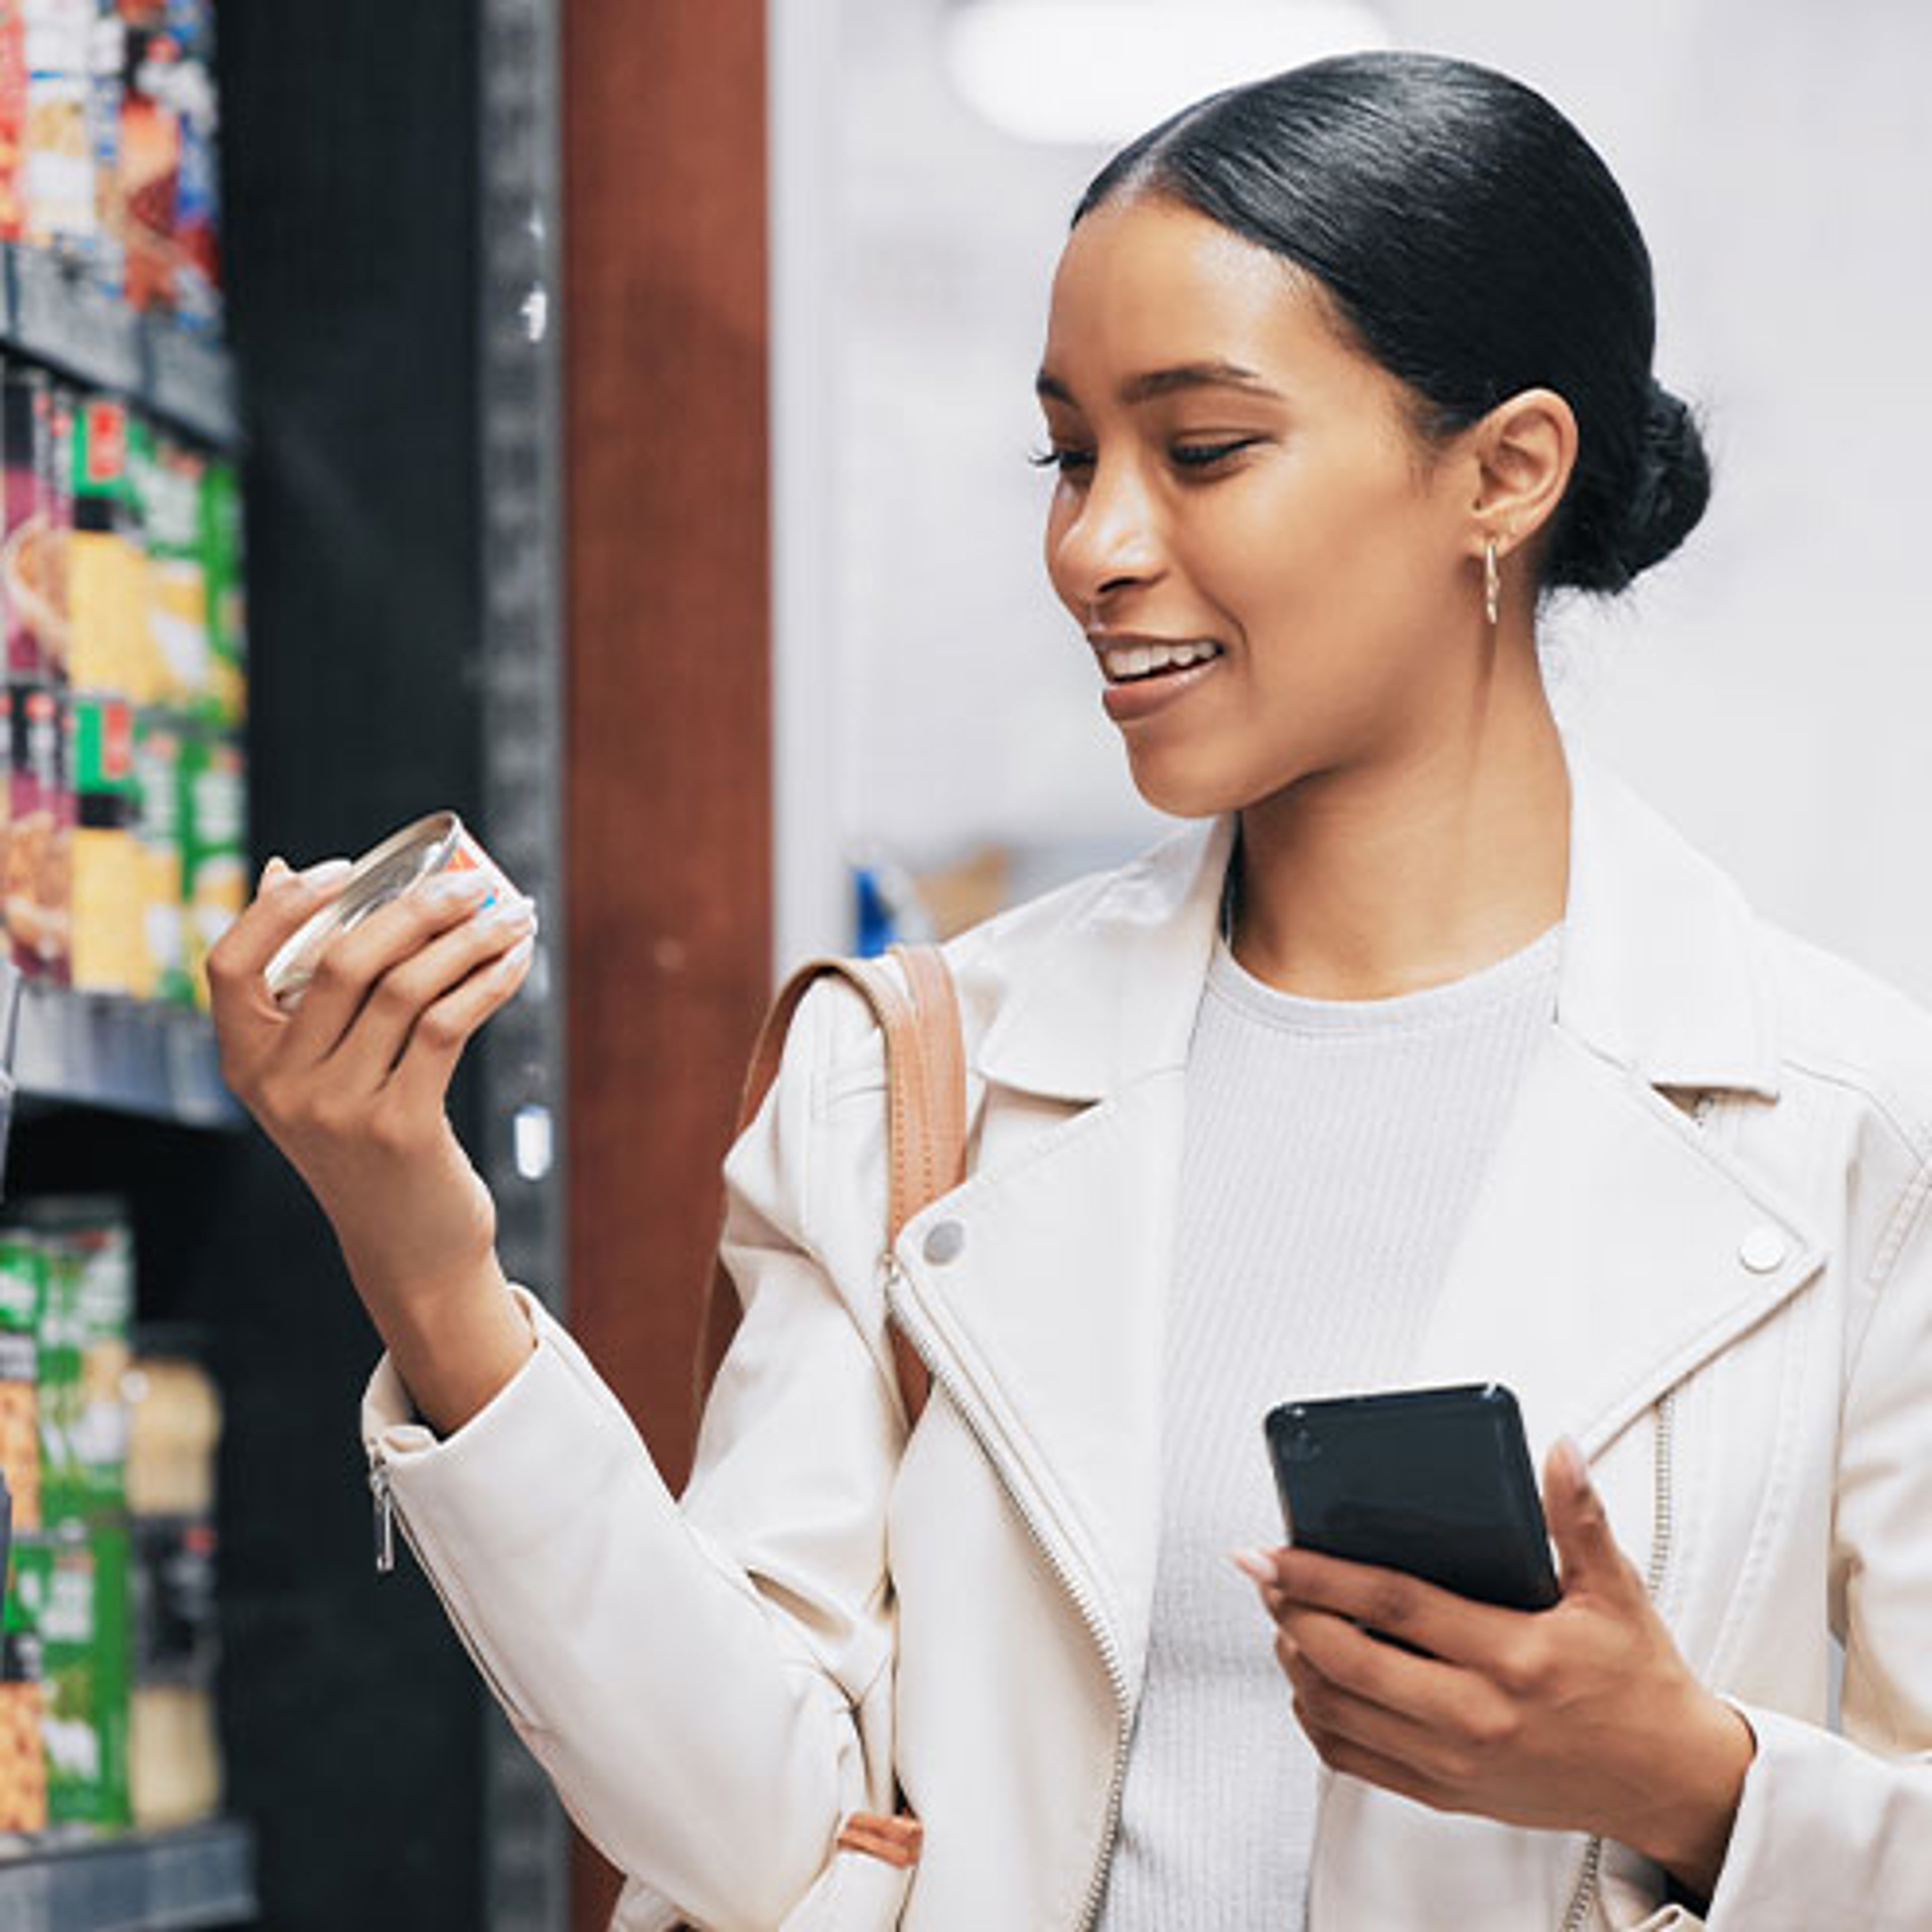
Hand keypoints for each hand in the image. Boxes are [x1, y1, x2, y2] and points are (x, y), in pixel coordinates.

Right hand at [206, 855, 538, 1415]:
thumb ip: (305, 989)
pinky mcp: (401, 1128)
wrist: (409, 1248)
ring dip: (468, 940)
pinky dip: (488, 981)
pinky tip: (515, 962)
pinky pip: (448, 1025)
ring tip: (512, 917)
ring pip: (407, 987)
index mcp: (246, 1064)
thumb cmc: (369, 1139)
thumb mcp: (320, 1072)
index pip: (229, 965)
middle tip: (471, 883)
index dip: (281, 907)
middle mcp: (282, 1087)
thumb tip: (280, 871)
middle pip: (342, 961)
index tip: (345, 868)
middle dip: (415, 907)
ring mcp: (339, 1110)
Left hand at [1234, 1438, 1754, 1900]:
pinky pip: (1356, 1761)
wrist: (1669, 1782)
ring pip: (1340, 1713)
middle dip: (1290, 1612)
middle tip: (1263, 1574)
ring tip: (1283, 1617)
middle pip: (1349, 1661)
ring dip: (1295, 1661)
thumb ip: (1579, 1517)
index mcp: (1515, 1657)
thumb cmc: (1639, 1683)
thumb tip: (1559, 1450)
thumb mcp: (1616, 1592)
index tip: (1273, 1550)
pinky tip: (1310, 1680)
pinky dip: (1317, 1719)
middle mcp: (1478, 1717)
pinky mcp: (1449, 1794)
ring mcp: (1458, 1763)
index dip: (1322, 1574)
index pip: (1394, 1605)